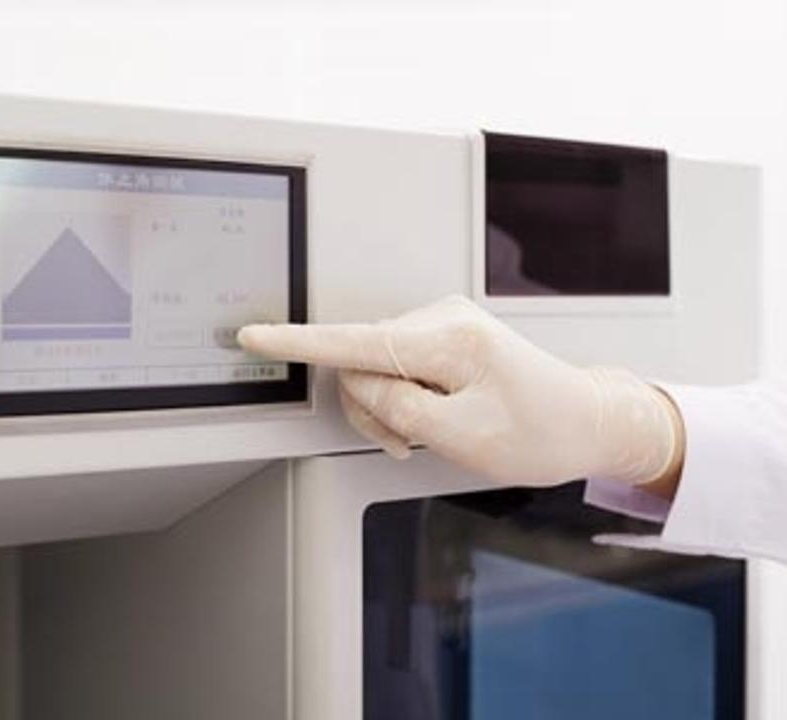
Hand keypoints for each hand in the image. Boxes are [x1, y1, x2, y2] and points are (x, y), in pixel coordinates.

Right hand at [238, 295, 682, 487]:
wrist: (587, 421)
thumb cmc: (541, 432)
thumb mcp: (464, 438)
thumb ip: (398, 409)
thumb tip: (358, 382)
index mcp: (449, 340)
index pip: (355, 341)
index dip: (298, 343)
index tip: (255, 336)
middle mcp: (442, 318)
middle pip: (360, 361)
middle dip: (373, 409)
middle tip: (411, 442)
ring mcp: (442, 323)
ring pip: (373, 367)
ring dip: (389, 409)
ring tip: (430, 434)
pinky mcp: (442, 335)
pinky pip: (394, 365)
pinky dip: (403, 399)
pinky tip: (432, 416)